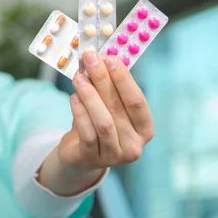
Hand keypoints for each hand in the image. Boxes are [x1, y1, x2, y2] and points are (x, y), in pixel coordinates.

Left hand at [58, 51, 153, 170]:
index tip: (111, 58)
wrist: (79, 155)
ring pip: (104, 122)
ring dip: (90, 95)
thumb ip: (106, 88)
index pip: (137, 101)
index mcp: (144, 129)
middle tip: (90, 59)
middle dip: (103, 79)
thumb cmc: (97, 125)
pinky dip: (80, 113)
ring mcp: (114, 156)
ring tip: (78, 77)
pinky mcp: (92, 159)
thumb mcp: (106, 107)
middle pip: (118, 107)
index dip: (124, 79)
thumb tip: (98, 59)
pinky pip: (87, 133)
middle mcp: (134, 145)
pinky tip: (73, 97)